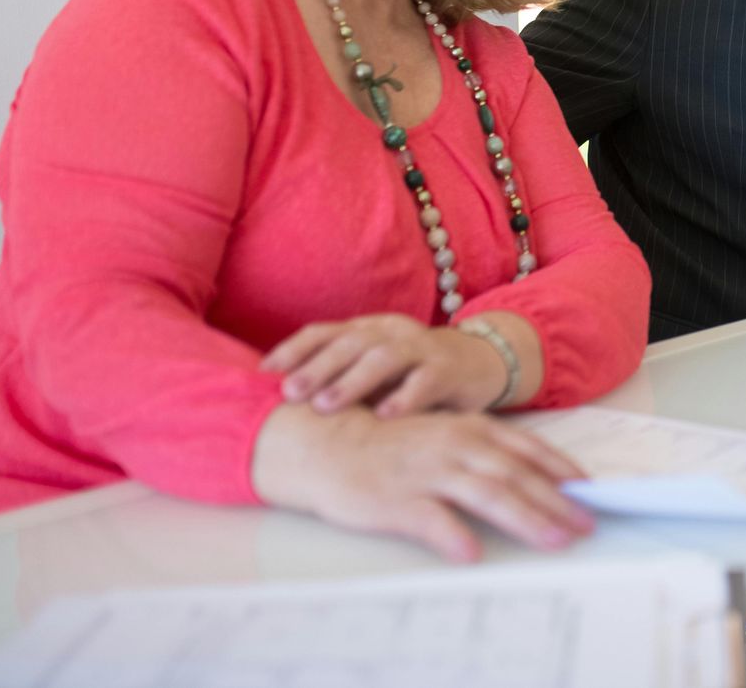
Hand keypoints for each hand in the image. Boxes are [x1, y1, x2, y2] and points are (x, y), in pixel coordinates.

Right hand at [251, 405, 591, 562]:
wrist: (326, 442)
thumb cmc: (393, 443)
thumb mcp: (445, 435)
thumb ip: (485, 452)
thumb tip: (533, 476)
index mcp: (470, 429)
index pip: (527, 450)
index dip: (561, 471)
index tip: (590, 492)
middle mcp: (455, 446)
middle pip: (516, 476)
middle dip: (556, 502)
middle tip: (586, 525)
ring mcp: (428, 472)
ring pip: (487, 495)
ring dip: (525, 517)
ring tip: (553, 540)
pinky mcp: (397, 500)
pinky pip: (430, 520)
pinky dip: (453, 536)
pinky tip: (472, 553)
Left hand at [262, 312, 511, 417]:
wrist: (481, 363)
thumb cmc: (414, 374)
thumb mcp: (376, 370)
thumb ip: (341, 377)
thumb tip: (281, 401)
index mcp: (368, 329)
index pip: (324, 332)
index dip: (293, 349)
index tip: (264, 373)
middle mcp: (392, 333)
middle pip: (349, 343)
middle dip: (316, 367)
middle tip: (288, 392)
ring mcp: (422, 348)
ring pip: (384, 358)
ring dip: (352, 380)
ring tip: (326, 404)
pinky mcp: (449, 369)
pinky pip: (425, 381)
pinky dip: (404, 397)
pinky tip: (384, 415)